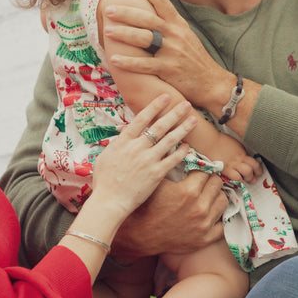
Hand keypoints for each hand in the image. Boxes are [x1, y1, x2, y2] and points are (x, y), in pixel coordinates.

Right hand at [93, 94, 196, 219]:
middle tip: (186, 104)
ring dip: (182, 128)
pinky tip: (188, 146)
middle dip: (174, 113)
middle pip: (159, 126)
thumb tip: (125, 134)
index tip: (165, 97)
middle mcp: (137, 147)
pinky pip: (172, 160)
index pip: (142, 118)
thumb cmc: (104, 180)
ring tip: (193, 120)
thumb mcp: (105, 156)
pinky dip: (181, 152)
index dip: (155, 106)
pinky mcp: (156, 174)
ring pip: (169, 140)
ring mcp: (148, 160)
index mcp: (123, 141)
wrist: (109, 201)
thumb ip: (118, 144)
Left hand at [103, 0, 229, 108]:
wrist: (212, 82)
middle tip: (108, 9)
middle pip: (147, 18)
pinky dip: (128, 62)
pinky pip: (145, 65)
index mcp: (178, 24)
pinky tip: (114, 59)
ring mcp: (172, 52)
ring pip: (144, 39)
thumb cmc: (193, 59)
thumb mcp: (185, 36)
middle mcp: (175, 34)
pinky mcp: (169, 69)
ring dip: (124, 33)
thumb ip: (169, 24)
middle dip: (125, 13)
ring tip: (106, 31)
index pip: (160, 0)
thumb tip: (150, 11)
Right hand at [111, 171, 227, 261]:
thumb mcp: (157, 181)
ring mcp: (204, 225)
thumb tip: (179, 149)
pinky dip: (217, 218)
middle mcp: (199, 207)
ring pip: (223, 201)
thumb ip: (171, 165)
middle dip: (210, 179)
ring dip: (216, 196)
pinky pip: (222, 225)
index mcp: (188, 191)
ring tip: (207, 195)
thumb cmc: (147, 205)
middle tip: (203, 181)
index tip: (197, 170)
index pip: (206, 171)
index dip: (201, 168)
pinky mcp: (205, 239)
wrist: (141, 234)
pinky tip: (209, 213)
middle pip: (217, 183)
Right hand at [212, 133, 263, 183]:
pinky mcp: (226, 169)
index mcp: (241, 150)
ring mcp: (233, 164)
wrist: (209, 141)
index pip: (254, 160)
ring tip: (246, 179)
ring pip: (248, 173)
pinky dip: (238, 180)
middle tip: (255, 177)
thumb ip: (238, 150)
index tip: (256, 170)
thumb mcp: (232, 142)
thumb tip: (241, 154)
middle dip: (256, 173)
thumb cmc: (217, 140)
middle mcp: (239, 157)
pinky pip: (236, 177)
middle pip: (254, 167)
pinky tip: (236, 179)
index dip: (257, 167)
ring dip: (248, 177)